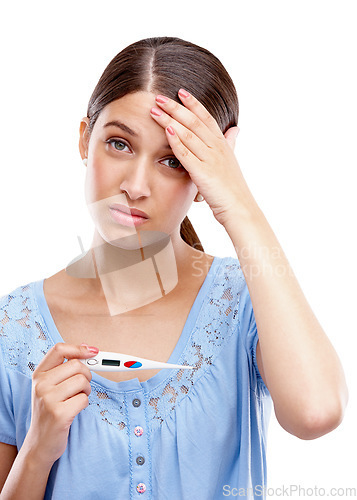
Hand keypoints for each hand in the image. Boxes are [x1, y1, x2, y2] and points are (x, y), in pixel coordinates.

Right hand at [24, 343, 97, 466]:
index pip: (59, 349)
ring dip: (86, 390)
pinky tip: (74, 410)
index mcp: (39, 374)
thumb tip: (89, 349)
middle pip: (77, 365)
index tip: (93, 352)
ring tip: (77, 398)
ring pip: (82, 381)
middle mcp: (41, 385)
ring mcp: (48, 399)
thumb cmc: (50, 411)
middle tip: (83, 386)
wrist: (40, 443)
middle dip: (87, 375)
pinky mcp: (59, 414)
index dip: (79, 348)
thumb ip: (65, 368)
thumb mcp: (50, 386)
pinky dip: (84, 403)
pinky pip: (84, 399)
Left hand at [150, 89, 247, 225]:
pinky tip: (165, 131)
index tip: (181, 91)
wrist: (240, 209)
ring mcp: (210, 159)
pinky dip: (176, 141)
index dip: (193, 104)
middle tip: (159, 97)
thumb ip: (230, 143)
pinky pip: (187, 154)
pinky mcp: (202, 173)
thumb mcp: (232, 161)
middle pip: (194, 121)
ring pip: (188, 134)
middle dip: (175, 108)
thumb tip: (236, 129)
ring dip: (170, 120)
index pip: (206, 117)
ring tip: (154, 110)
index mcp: (222, 144)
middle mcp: (217, 148)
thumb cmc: (233, 189)